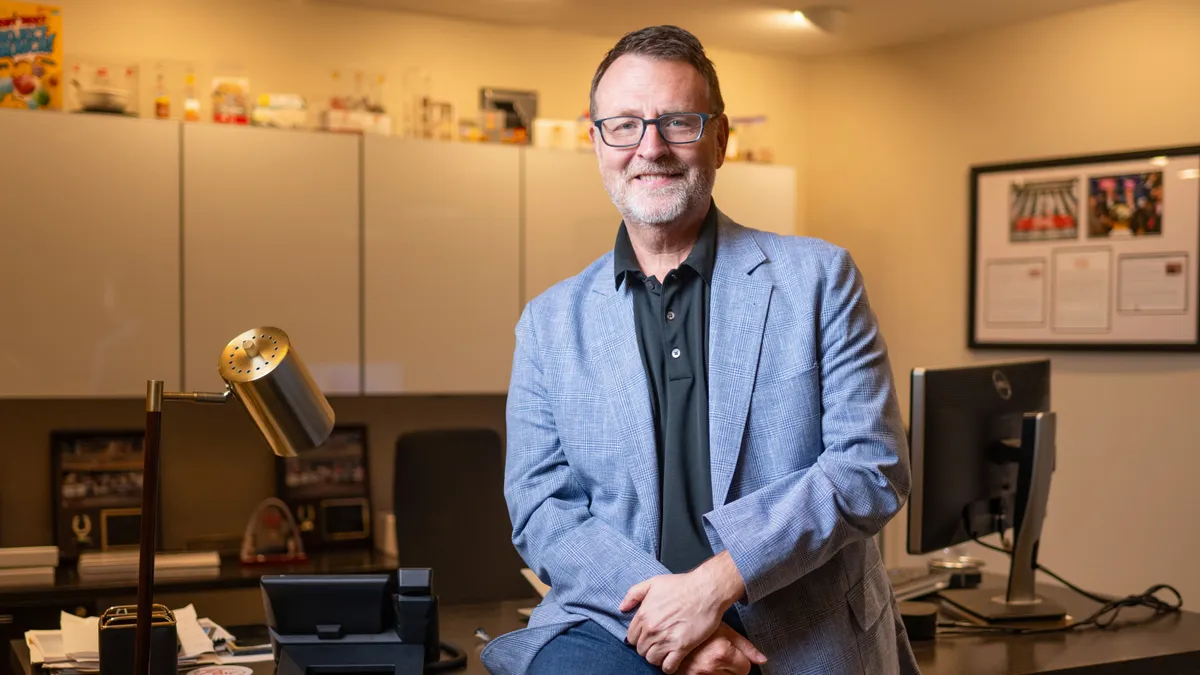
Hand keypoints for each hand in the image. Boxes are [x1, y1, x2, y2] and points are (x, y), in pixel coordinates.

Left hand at [620, 552, 751, 672]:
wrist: (706, 590)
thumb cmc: (682, 585)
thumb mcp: (653, 583)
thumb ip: (634, 594)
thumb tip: (622, 608)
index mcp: (643, 615)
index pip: (631, 637)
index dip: (639, 638)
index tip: (648, 636)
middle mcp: (652, 629)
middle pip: (641, 650)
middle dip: (648, 647)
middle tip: (658, 643)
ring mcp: (666, 639)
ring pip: (652, 659)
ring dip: (658, 657)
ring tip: (665, 651)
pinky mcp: (682, 647)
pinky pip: (668, 667)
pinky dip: (669, 666)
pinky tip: (673, 659)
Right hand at [678, 623, 768, 674]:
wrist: (669, 626)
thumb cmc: (698, 624)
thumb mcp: (724, 630)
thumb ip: (745, 646)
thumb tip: (762, 660)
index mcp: (721, 653)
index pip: (745, 668)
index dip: (739, 659)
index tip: (730, 652)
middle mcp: (709, 667)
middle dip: (729, 667)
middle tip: (717, 653)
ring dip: (718, 672)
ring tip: (708, 657)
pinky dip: (706, 674)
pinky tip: (700, 664)